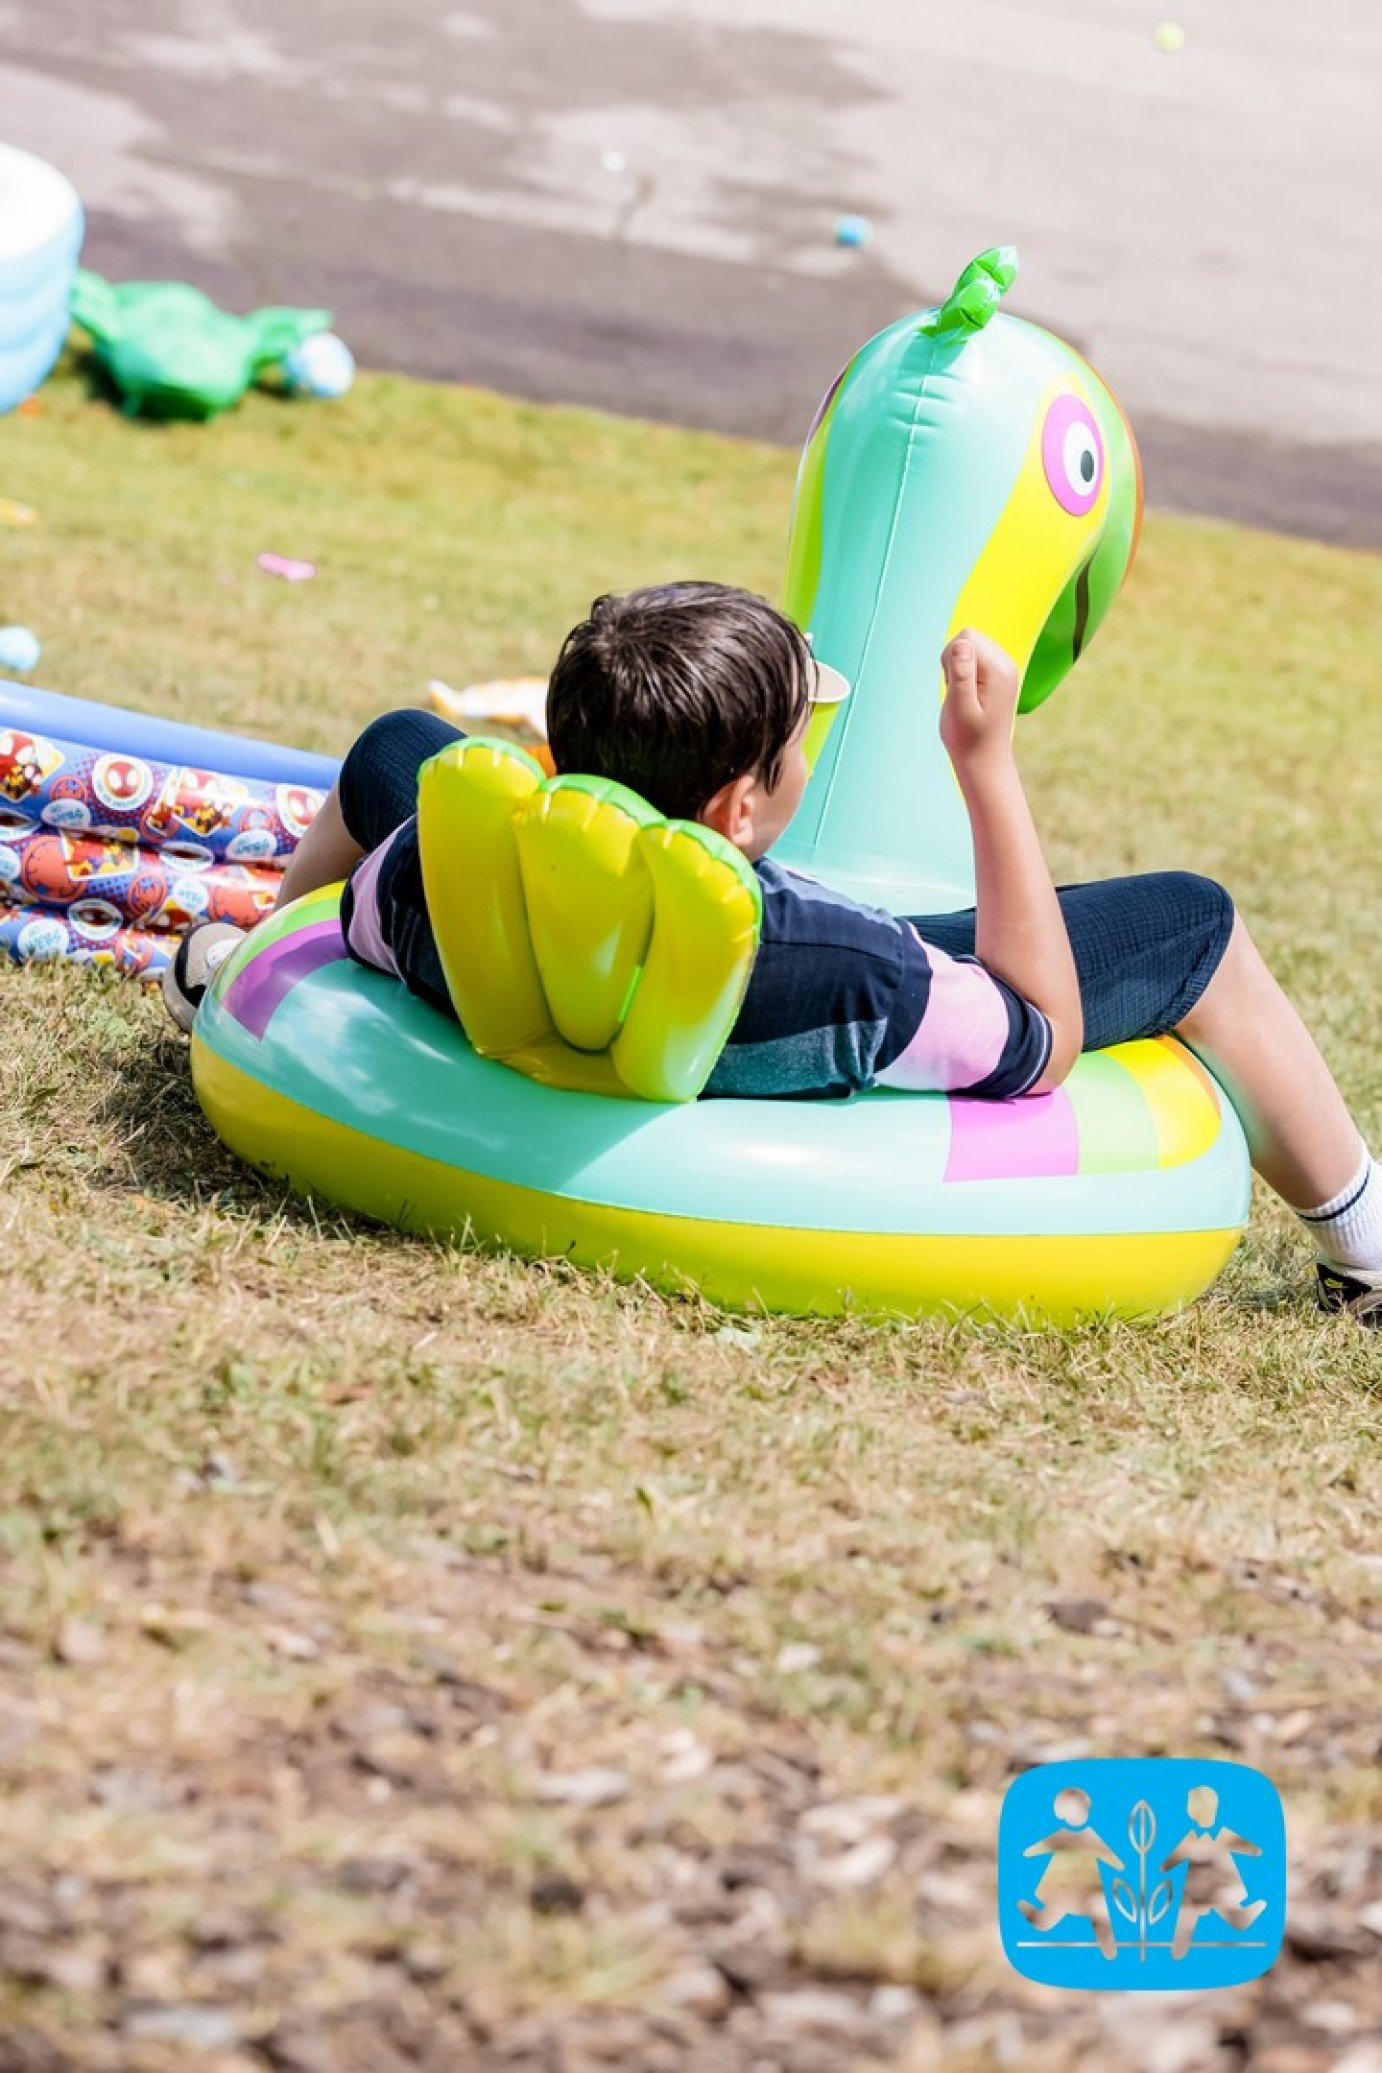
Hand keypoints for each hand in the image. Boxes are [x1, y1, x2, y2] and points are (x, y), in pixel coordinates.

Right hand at [938, 628, 1020, 781]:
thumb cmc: (968, 739)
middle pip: (969, 636)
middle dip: (953, 659)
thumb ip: (961, 674)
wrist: (984, 760)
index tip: (951, 684)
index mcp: (999, 670)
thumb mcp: (959, 707)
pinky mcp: (997, 675)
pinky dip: (963, 671)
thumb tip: (960, 643)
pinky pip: (974, 657)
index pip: (966, 638)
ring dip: (957, 665)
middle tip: (955, 689)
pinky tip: (966, 693)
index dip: (950, 657)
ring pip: (970, 645)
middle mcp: (1006, 664)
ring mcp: (1004, 669)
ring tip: (960, 693)